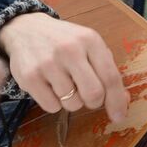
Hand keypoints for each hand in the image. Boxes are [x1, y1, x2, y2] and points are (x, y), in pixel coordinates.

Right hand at [0, 13, 128, 121]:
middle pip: (93, 94)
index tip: (119, 116)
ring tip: (63, 83)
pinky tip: (48, 85)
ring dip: (71, 101)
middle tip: (87, 95)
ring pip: (72, 104)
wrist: (24, 29)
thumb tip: (122, 101)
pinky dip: (53, 102)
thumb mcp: (88, 45)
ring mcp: (47, 63)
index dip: (117, 101)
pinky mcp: (29, 77)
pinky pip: (52, 107)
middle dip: (94, 102)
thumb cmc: (64, 42)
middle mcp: (68, 49)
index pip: (110, 77)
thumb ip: (106, 70)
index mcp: (89, 39)